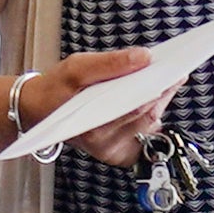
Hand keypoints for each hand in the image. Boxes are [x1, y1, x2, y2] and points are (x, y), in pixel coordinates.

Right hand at [6, 47, 166, 169]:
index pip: (137, 105)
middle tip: (175, 71)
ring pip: (149, 125)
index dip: (159, 86)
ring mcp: (111, 151)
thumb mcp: (77, 66)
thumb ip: (111, 63)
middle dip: (164, 91)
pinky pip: (144, 136)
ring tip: (165, 81)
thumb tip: (144, 57)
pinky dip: (151, 117)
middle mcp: (103, 143)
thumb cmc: (56, 89)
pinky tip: (150, 100)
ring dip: (160, 102)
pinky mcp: (117, 155)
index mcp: (92, 124)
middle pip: (147, 114)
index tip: (174, 69)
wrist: (38, 111)